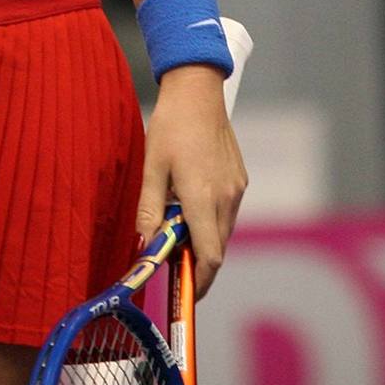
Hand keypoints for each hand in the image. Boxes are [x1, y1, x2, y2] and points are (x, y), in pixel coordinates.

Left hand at [136, 64, 247, 300]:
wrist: (198, 91)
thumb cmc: (171, 126)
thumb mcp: (151, 168)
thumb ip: (149, 210)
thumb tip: (144, 245)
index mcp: (202, 198)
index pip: (209, 257)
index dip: (199, 282)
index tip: (184, 294)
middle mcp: (226, 198)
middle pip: (217, 249)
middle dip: (197, 265)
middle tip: (172, 267)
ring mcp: (236, 189)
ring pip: (223, 232)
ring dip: (203, 242)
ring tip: (175, 234)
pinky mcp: (240, 180)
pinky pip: (227, 213)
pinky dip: (211, 222)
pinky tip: (189, 210)